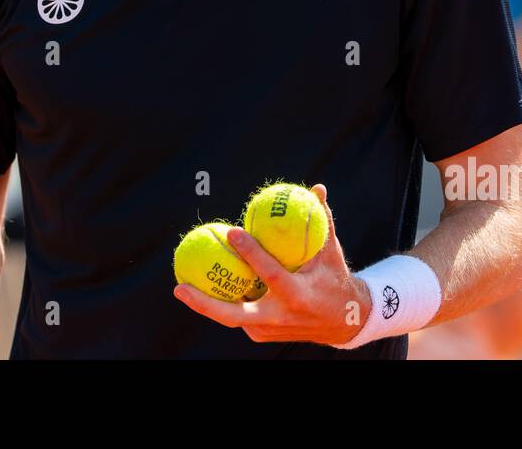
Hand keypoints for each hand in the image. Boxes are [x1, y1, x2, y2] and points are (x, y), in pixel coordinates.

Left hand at [173, 184, 371, 344]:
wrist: (342, 323)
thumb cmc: (334, 278)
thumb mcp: (331, 251)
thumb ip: (322, 220)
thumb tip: (317, 187)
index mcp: (298, 296)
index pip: (271, 273)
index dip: (251, 253)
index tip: (232, 230)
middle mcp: (280, 318)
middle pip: (234, 315)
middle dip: (203, 303)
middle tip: (179, 286)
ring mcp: (268, 331)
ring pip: (231, 315)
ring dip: (206, 302)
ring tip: (182, 285)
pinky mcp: (262, 335)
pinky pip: (238, 314)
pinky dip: (223, 299)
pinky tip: (204, 284)